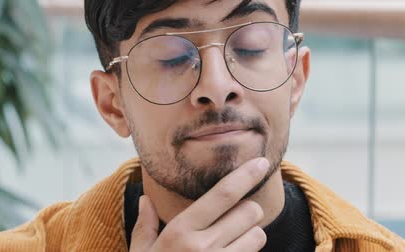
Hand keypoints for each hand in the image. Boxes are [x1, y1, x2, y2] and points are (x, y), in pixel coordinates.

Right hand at [130, 157, 269, 250]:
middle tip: (237, 218)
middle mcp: (203, 247)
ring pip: (258, 237)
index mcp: (180, 232)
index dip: (246, 174)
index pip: (222, 195)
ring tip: (234, 242)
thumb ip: (144, 226)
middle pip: (249, 213)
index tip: (261, 162)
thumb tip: (145, 199)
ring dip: (252, 235)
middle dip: (247, 212)